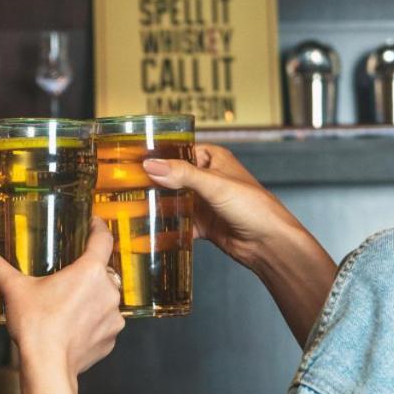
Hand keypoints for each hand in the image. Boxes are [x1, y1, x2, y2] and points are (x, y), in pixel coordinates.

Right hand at [0, 218, 125, 393]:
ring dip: (93, 297)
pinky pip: (105, 323)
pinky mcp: (110, 339)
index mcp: (90, 272)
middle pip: (105, 271)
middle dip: (90, 271)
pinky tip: (74, 326)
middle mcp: (108, 292)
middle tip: (72, 273)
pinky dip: (94, 322)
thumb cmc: (37, 326)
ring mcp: (113, 318)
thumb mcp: (14, 291)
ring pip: (106, 298)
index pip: (103, 240)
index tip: (94, 224)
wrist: (48, 367)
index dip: (99, 228)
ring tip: (69, 303)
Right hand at [142, 144, 300, 270]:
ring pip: (174, 201)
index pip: (180, 150)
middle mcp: (207, 179)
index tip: (133, 158)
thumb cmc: (254, 207)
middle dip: (153, 182)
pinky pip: (179, 224)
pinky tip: (149, 231)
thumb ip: (182, 174)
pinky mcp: (203, 225)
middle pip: (173, 177)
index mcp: (213, 159)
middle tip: (125, 184)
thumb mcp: (215, 184)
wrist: (268, 243)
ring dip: (158, 205)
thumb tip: (151, 165)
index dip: (159, 154)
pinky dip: (166, 228)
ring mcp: (204, 202)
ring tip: (130, 206)